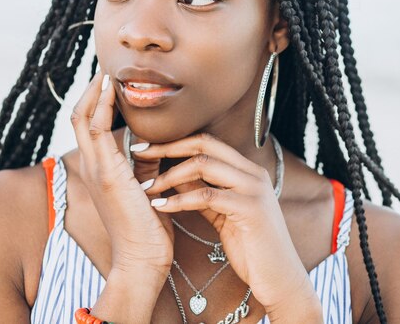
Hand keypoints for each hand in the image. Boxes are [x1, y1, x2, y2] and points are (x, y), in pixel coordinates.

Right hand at [70, 72, 173, 284]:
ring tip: (106, 73)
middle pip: (79, 117)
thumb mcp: (144, 184)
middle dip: (91, 92)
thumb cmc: (147, 225)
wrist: (143, 259)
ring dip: (94, 93)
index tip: (110, 82)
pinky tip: (113, 91)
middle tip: (105, 71)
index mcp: (100, 169)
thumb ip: (143, 160)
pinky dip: (103, 107)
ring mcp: (96, 169)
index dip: (96, 102)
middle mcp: (92, 166)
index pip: (90, 126)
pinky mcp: (107, 174)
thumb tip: (151, 138)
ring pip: (83, 119)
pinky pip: (98, 130)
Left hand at [132, 133, 320, 316]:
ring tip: (148, 188)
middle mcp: (253, 173)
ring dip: (170, 175)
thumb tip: (172, 175)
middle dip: (168, 147)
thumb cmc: (252, 248)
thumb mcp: (223, 213)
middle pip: (205, 144)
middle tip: (140, 153)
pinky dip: (180, 199)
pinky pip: (207, 196)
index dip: (175, 141)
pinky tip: (161, 206)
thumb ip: (203, 191)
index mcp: (247, 170)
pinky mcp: (251, 209)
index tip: (147, 147)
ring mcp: (254, 189)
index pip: (207, 141)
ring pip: (204, 164)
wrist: (281, 280)